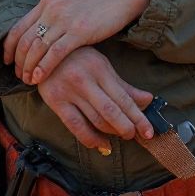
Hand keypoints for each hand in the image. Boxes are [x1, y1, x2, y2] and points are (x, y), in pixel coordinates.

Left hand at [3, 0, 150, 84]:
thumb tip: (41, 30)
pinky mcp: (80, 31)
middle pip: (25, 40)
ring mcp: (65, 19)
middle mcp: (52, 8)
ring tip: (27, 80)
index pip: (18, 26)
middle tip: (18, 75)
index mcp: (48, 0)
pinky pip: (55, 54)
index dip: (9, 47)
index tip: (7, 61)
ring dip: (28, 68)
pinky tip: (38, 79)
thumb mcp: (69, 0)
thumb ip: (53, 12)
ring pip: (37, 48)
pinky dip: (43, 68)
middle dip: (18, 61)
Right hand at [35, 47, 153, 152]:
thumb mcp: (102, 65)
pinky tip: (101, 144)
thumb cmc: (78, 57)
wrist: (45, 50)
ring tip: (122, 137)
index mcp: (100, 69)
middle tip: (137, 136)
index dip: (138, 116)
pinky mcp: (56, 102)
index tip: (149, 130)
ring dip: (111, 133)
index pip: (124, 98)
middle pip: (111, 111)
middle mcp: (85, 81)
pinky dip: (90, 138)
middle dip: (127, 127)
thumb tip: (148, 99)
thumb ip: (124, 85)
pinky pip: (75, 126)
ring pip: (95, 119)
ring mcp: (69, 92)